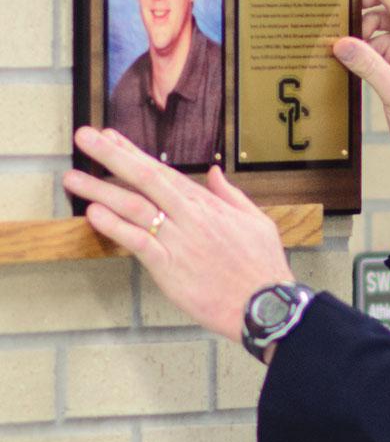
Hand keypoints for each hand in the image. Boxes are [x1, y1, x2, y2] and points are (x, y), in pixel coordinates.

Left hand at [63, 127, 293, 343]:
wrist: (264, 304)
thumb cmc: (262, 266)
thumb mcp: (256, 221)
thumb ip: (231, 195)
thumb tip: (214, 173)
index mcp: (208, 205)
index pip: (164, 172)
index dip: (134, 153)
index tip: (110, 137)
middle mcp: (190, 217)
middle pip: (145, 179)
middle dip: (112, 155)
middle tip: (84, 137)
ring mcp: (178, 241)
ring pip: (134, 207)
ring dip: (101, 190)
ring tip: (73, 177)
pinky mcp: (170, 268)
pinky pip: (137, 242)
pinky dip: (115, 227)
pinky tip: (94, 213)